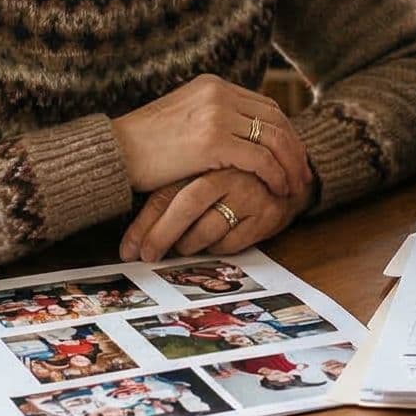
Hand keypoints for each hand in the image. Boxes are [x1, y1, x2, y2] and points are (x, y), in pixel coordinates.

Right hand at [111, 74, 310, 201]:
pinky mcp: (214, 141)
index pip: (264, 105)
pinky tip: (278, 189)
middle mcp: (218, 93)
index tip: (294, 154)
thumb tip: (237, 135)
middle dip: (294, 147)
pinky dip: (275, 174)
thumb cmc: (142, 145)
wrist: (114, 153)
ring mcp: (217, 115)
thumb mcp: (181, 118)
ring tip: (295, 186)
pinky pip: (259, 158)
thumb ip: (210, 118)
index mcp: (212, 85)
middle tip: (303, 173)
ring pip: (273, 138)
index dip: (284, 131)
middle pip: (275, 119)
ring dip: (290, 163)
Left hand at [118, 166, 304, 262]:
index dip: (144, 224)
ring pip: (208, 229)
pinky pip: (232, 243)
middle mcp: (227, 172)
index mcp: (204, 159)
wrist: (286, 174)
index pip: (167, 192)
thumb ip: (171, 194)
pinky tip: (213, 242)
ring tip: (184, 246)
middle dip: (162, 236)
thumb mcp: (200, 176)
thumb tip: (132, 239)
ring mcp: (249, 193)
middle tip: (147, 256)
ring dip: (189, 245)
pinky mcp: (267, 214)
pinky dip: (216, 248)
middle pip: (186, 205)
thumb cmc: (231, 179)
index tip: (128, 250)